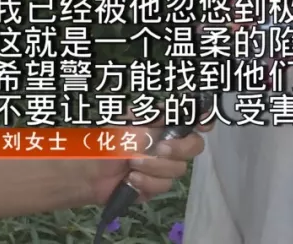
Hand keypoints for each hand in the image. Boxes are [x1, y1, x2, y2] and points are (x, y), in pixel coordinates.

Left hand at [80, 121, 212, 205]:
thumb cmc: (107, 142)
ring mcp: (164, 168)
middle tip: (159, 149)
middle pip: (195, 147)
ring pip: (178, 170)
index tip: (203, 124)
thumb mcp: (129, 123)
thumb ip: (154, 116)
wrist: (88, 173)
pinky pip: (164, 186)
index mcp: (164, 125)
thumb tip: (176, 106)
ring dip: (154, 167)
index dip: (204, 120)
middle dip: (178, 149)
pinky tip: (131, 179)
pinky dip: (147, 182)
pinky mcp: (157, 187)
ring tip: (132, 164)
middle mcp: (169, 145)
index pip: (192, 120)